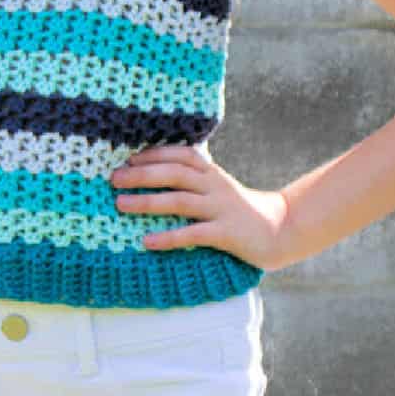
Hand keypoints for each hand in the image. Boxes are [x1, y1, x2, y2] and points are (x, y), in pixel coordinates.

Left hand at [111, 145, 291, 270]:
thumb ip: (192, 178)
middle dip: (142, 175)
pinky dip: (168, 237)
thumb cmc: (238, 209)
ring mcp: (221, 209)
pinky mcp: (226, 233)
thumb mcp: (216, 187)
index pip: (181, 155)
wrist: (279, 230)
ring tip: (120, 204)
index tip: (129, 158)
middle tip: (114, 179)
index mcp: (211, 173)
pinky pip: (193, 234)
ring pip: (179, 201)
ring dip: (147, 202)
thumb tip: (152, 172)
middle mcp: (215, 186)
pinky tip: (147, 241)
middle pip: (174, 174)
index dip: (154, 154)